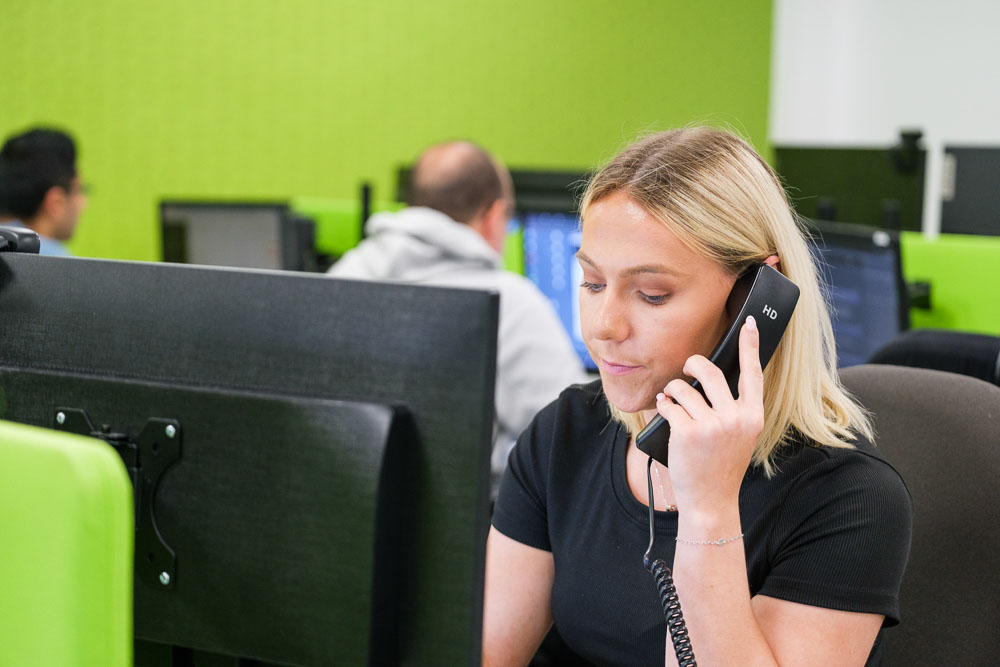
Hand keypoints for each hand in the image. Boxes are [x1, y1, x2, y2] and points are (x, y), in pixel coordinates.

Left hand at [655, 316, 764, 514]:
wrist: (710, 501)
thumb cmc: (720, 466)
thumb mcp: (739, 436)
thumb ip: (732, 408)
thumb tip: (708, 376)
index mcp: (753, 416)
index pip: (753, 373)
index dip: (749, 346)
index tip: (748, 324)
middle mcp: (736, 418)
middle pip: (710, 372)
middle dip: (693, 365)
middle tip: (686, 370)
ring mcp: (712, 426)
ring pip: (683, 388)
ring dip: (673, 391)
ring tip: (672, 400)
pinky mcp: (687, 432)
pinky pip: (669, 405)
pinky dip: (663, 406)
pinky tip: (665, 412)